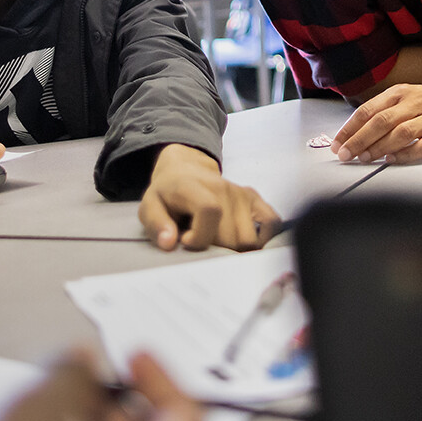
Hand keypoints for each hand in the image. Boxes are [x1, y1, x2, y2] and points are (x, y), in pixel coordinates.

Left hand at [138, 144, 280, 252]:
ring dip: (234, 250)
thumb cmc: (167, 194)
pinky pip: (272, 222)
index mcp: (195, 187)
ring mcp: (242, 193)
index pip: (210, 212)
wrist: (185, 170)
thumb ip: (157, 224)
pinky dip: (263, 238)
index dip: (199, 236)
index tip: (186, 241)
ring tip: (217, 243)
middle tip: (201, 245)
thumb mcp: (150, 206)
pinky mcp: (254, 198)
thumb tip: (170, 243)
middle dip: (215, 250)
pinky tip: (245, 243)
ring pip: (250, 238)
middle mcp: (223, 188)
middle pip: (232, 235)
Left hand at [332, 81, 421, 163]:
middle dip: (359, 140)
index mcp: (401, 93)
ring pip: (400, 133)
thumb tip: (355, 132)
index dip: (350, 128)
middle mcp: (414, 104)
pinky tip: (392, 159)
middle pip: (381, 122)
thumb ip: (384, 111)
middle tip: (345, 154)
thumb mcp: (407, 96)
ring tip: (364, 158)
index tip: (338, 143)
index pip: (369, 110)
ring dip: (378, 147)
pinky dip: (405, 154)